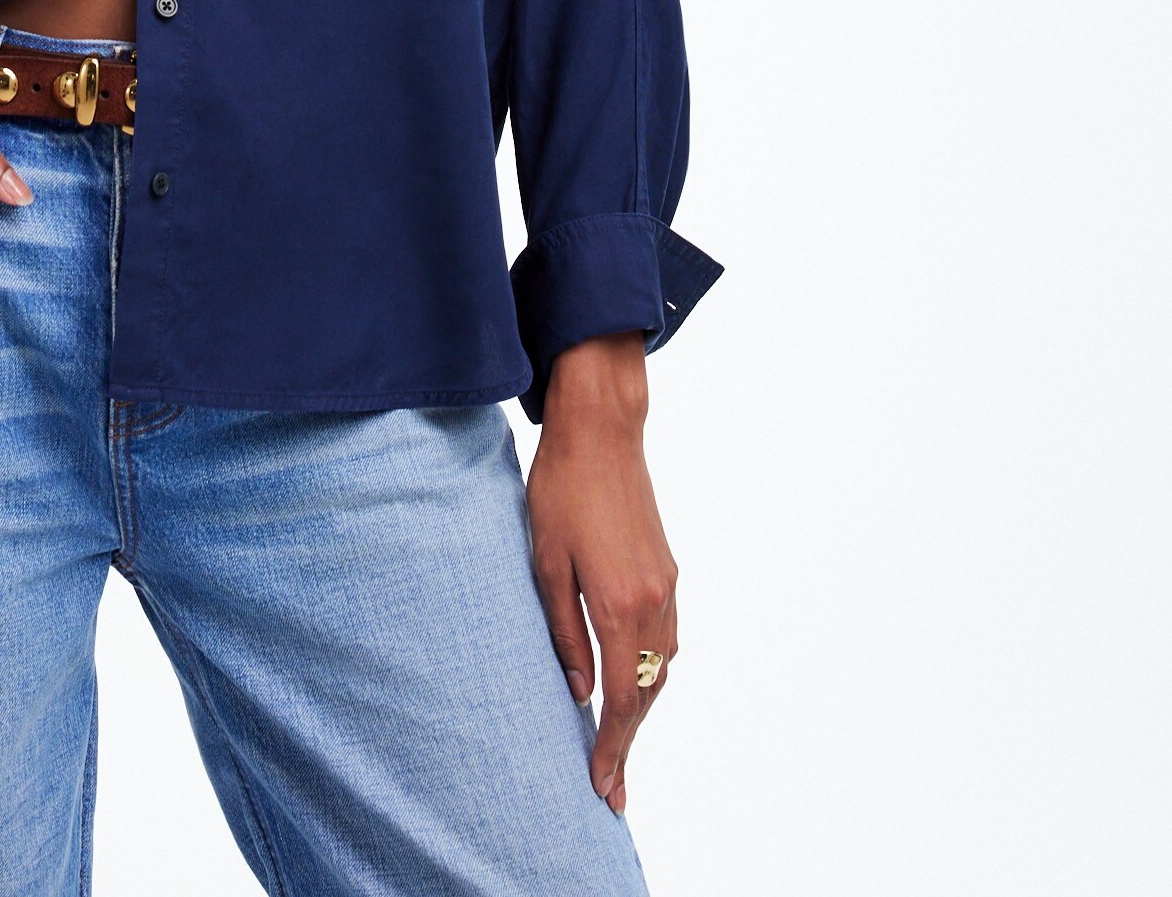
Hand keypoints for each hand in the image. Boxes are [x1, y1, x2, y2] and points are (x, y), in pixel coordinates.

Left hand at [525, 333, 678, 815]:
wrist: (602, 430)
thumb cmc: (561, 489)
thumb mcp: (545, 562)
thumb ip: (564, 632)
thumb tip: (579, 692)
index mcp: (620, 603)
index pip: (624, 698)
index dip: (614, 746)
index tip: (603, 784)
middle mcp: (654, 601)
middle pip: (650, 692)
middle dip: (631, 741)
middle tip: (610, 783)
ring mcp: (667, 585)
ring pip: (664, 667)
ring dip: (643, 708)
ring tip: (616, 741)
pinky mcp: (668, 569)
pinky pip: (666, 638)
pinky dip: (651, 670)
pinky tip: (631, 681)